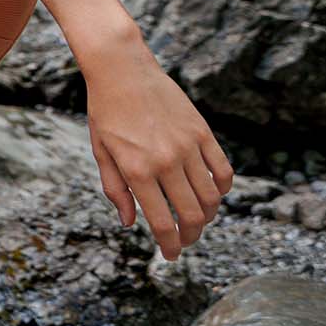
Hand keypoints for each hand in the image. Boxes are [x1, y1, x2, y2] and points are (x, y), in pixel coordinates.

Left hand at [86, 45, 233, 259]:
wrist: (122, 70)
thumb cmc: (105, 112)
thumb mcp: (102, 151)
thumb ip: (116, 189)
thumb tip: (132, 224)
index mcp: (137, 170)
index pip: (162, 222)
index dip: (169, 246)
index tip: (170, 255)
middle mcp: (166, 161)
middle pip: (193, 215)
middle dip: (190, 236)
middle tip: (183, 241)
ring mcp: (188, 147)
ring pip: (211, 197)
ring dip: (207, 216)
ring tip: (196, 219)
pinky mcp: (203, 132)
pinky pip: (223, 171)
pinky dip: (222, 189)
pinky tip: (212, 194)